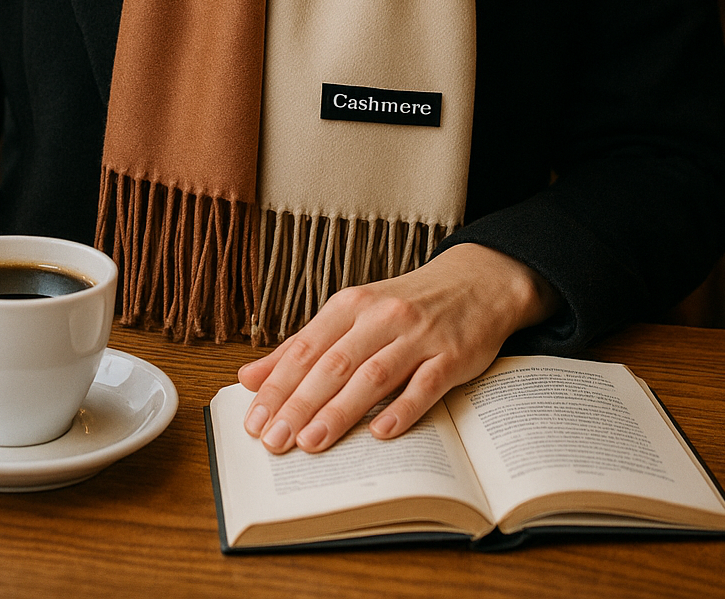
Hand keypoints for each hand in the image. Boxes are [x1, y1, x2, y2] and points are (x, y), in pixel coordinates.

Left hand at [237, 242, 557, 453]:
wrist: (475, 281)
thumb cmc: (405, 305)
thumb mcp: (351, 315)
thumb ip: (302, 346)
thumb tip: (249, 377)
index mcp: (350, 305)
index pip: (304, 349)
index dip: (277, 385)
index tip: (254, 421)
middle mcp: (380, 316)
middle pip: (333, 364)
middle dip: (300, 404)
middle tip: (275, 441)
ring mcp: (418, 335)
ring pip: (373, 374)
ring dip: (340, 411)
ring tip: (312, 442)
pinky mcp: (452, 354)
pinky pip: (425, 384)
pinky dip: (402, 408)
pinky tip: (381, 432)